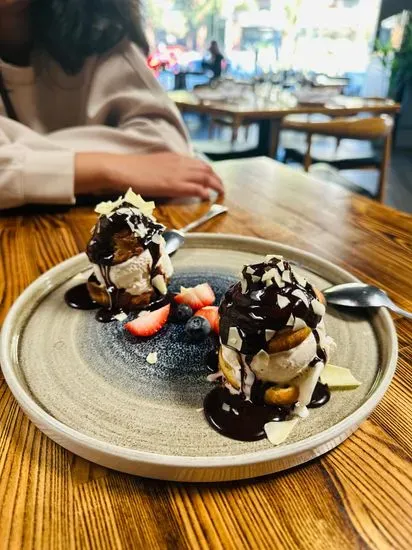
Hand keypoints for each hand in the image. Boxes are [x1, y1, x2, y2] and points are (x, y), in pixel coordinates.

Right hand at [75, 152, 223, 199]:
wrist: (120, 169)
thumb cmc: (132, 169)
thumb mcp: (153, 165)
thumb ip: (166, 169)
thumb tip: (171, 178)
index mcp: (174, 157)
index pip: (199, 163)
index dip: (209, 171)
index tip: (213, 179)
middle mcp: (179, 163)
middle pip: (206, 169)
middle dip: (216, 179)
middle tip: (221, 188)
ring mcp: (177, 174)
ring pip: (205, 177)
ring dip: (215, 185)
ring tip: (220, 193)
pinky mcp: (173, 185)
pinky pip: (195, 188)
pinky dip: (204, 192)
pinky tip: (208, 197)